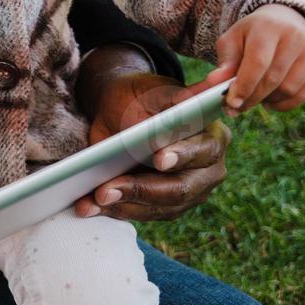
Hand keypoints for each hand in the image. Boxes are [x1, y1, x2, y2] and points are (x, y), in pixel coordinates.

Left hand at [72, 71, 232, 220]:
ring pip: (159, 207)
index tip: (159, 159)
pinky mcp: (167, 206)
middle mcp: (208, 170)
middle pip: (180, 188)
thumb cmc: (143, 98)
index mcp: (214, 137)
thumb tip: (189, 99)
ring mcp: (190, 191)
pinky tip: (90, 206)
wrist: (122, 110)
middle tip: (107, 189)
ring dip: (123, 205)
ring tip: (92, 200)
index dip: (182, 155)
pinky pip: (142, 213)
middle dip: (142, 189)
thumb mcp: (154, 92)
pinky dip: (115, 210)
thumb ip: (172, 98)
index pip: (203, 150)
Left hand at [215, 4, 304, 115]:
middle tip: (236, 107)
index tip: (231, 103)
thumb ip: (224, 63)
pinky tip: (271, 101)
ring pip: (288, 89)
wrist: (284, 20)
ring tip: (255, 97)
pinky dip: (284, 104)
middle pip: (273, 78)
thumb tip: (212, 84)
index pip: (257, 62)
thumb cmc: (252, 35)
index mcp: (267, 27)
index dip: (244, 86)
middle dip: (251, 97)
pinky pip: (304, 95)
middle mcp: (294, 36)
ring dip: (267, 100)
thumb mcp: (232, 41)